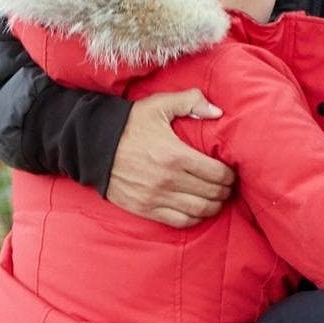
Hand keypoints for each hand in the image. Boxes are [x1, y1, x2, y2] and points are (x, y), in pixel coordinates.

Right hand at [105, 90, 235, 227]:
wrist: (92, 145)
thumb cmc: (129, 124)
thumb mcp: (158, 105)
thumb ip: (190, 101)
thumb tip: (217, 112)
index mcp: (175, 155)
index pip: (216, 173)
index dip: (229, 175)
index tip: (231, 172)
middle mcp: (168, 180)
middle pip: (210, 193)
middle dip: (224, 191)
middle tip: (228, 186)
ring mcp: (156, 197)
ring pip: (198, 210)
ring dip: (213, 206)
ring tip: (217, 199)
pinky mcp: (144, 208)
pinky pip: (178, 220)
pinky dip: (194, 218)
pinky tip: (199, 211)